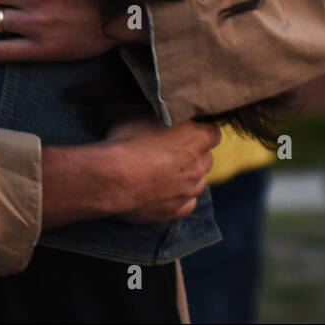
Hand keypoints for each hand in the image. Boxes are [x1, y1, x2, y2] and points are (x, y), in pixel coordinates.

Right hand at [105, 118, 220, 223]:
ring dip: (187, 178)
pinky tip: (163, 193)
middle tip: (172, 154)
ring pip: (198, 183)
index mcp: (196, 138)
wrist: (110, 179)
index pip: (214, 133)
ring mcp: (188, 190)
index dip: (201, 132)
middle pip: (207, 159)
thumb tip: (163, 113)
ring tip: (164, 175)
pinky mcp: (175, 211)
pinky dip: (179, 199)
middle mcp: (198, 165)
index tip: (187, 132)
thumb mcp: (142, 115)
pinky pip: (187, 204)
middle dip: (195, 156)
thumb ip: (162, 116)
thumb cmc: (125, 142)